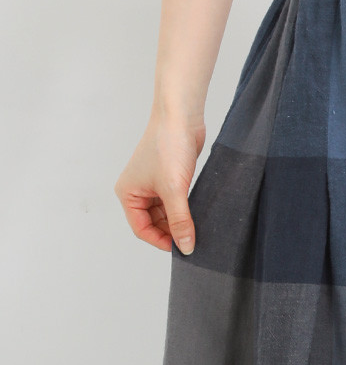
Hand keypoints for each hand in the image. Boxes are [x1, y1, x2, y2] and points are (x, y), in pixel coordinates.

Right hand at [114, 110, 205, 253]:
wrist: (181, 116)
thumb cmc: (168, 147)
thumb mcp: (174, 190)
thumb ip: (180, 221)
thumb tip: (186, 248)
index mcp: (128, 193)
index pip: (141, 229)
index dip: (161, 241)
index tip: (183, 248)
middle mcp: (137, 190)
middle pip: (153, 224)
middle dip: (172, 232)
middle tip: (193, 239)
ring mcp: (153, 185)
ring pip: (166, 215)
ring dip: (179, 222)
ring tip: (198, 227)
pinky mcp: (169, 180)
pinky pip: (175, 204)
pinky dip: (185, 211)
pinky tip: (198, 215)